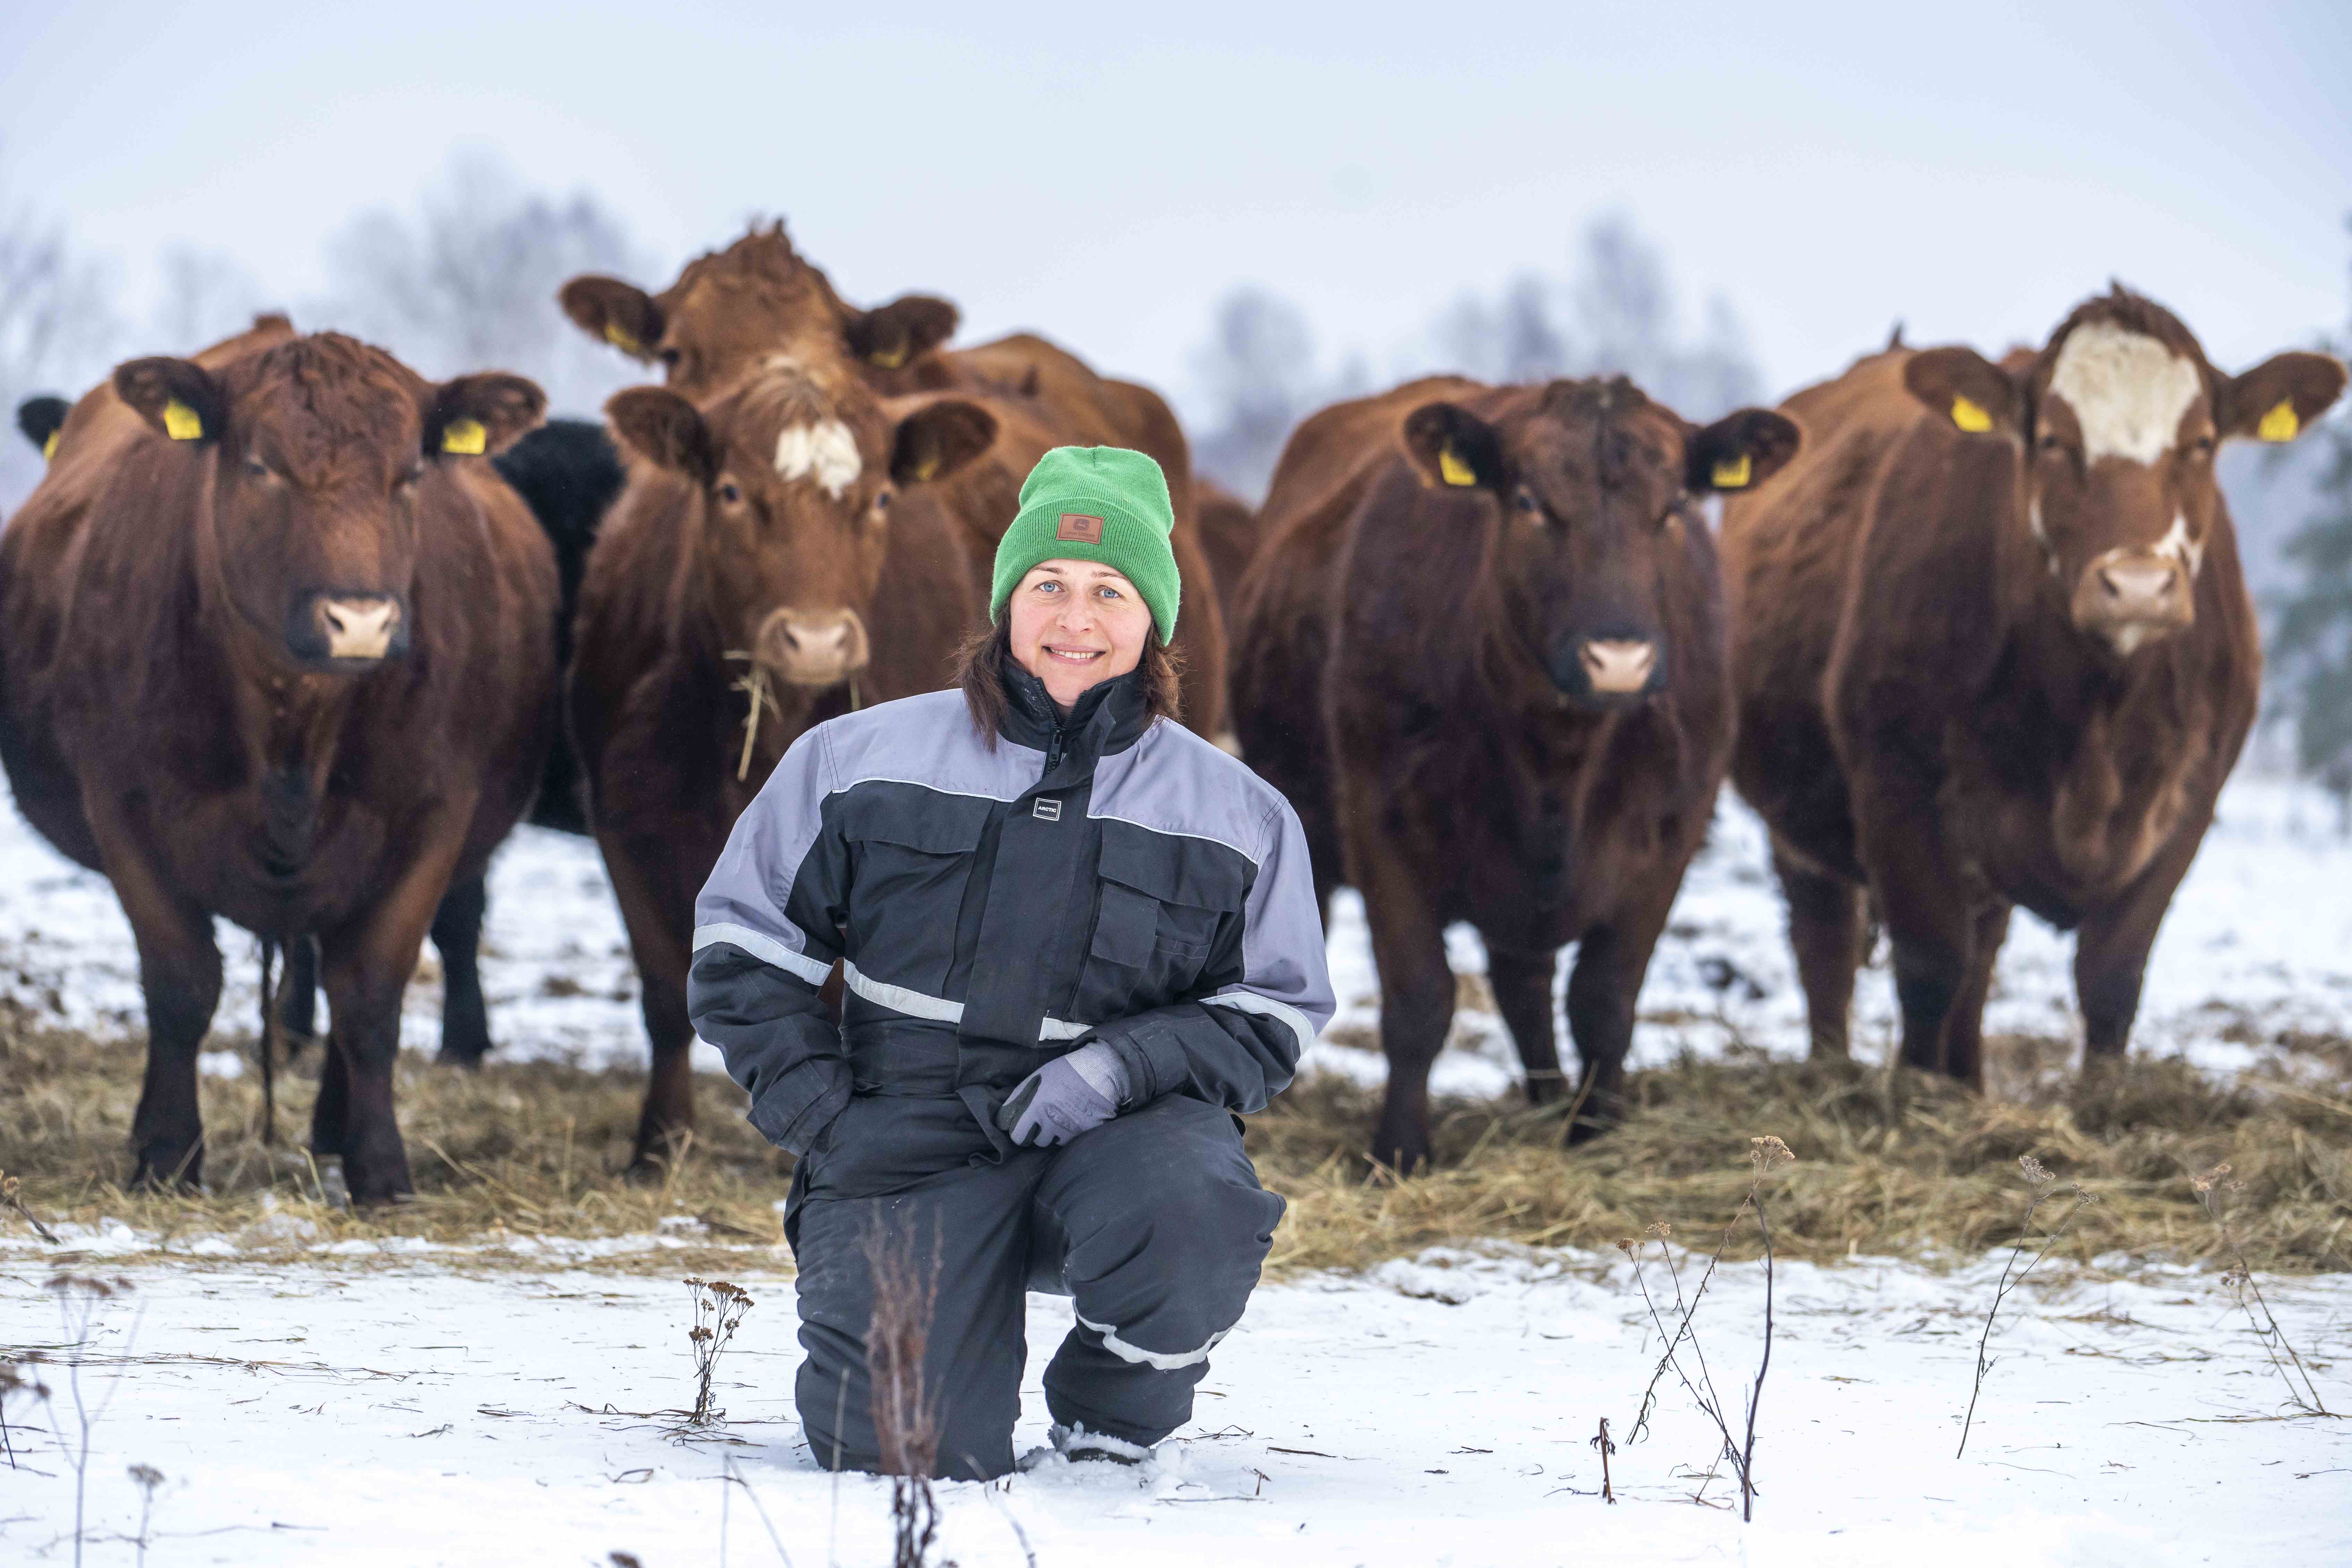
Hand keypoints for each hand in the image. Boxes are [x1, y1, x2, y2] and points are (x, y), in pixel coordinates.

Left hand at [997, 1055, 1117, 1147]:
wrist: (1102, 1071)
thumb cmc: (1066, 1071)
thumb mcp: (1037, 1078)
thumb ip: (1020, 1098)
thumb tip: (1005, 1116)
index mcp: (1034, 1106)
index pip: (1013, 1133)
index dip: (1014, 1128)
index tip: (1018, 1122)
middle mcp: (1048, 1121)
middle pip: (1030, 1140)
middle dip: (1031, 1132)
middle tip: (1039, 1119)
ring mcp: (1066, 1130)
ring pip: (1048, 1142)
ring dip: (1050, 1133)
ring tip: (1059, 1116)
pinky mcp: (1081, 1135)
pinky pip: (1067, 1141)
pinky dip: (1067, 1133)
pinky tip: (1072, 1118)